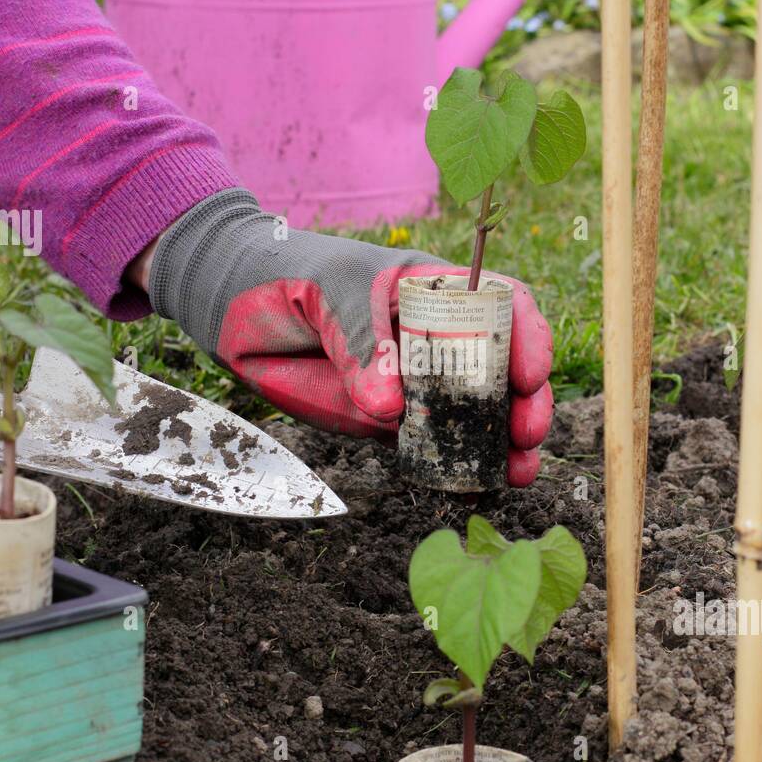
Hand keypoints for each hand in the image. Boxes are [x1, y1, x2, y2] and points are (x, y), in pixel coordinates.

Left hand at [145, 190, 552, 486]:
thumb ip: (364, 343)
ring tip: (517, 471)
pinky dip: (458, 467)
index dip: (527, 337)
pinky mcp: (387, 423)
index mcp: (437, 291)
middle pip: (501, 369)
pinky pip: (431, 447)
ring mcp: (416, 383)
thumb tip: (392, 409)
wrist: (234, 308)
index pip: (503, 306)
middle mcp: (438, 338)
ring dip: (503, 444)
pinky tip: (479, 485)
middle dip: (524, 401)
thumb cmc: (291, 276)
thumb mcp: (333, 291)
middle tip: (525, 431)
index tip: (527, 373)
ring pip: (475, 415)